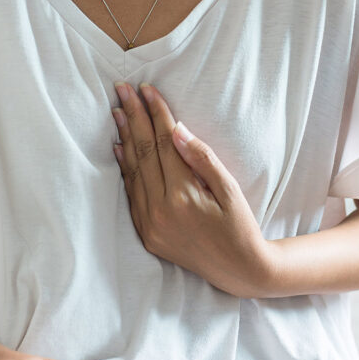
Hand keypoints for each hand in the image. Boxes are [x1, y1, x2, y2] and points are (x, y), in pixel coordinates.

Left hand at [110, 81, 274, 298]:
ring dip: (124, 138)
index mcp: (183, 197)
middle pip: (143, 153)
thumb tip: (177, 129)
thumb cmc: (240, 228)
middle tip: (122, 89)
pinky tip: (119, 147)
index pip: (163, 144)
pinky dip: (124, 169)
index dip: (156, 114)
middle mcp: (160, 210)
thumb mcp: (230, 191)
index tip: (147, 89)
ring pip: (132, 172)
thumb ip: (202, 159)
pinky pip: (131, 194)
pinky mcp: (146, 234)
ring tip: (118, 110)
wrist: (239, 270)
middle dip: (133, 117)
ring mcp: (150, 224)